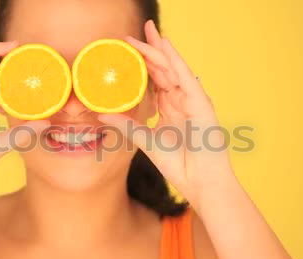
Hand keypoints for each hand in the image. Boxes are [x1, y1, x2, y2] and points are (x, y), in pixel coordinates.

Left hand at [98, 20, 235, 206]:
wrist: (200, 184)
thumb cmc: (179, 165)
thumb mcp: (145, 140)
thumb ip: (126, 125)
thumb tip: (100, 113)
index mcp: (171, 107)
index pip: (156, 78)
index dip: (144, 62)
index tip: (128, 48)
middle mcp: (182, 100)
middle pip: (165, 68)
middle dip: (152, 48)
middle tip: (140, 30)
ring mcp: (193, 101)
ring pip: (173, 69)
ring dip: (160, 50)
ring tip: (146, 32)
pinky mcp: (201, 104)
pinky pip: (186, 78)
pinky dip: (175, 61)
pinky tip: (165, 46)